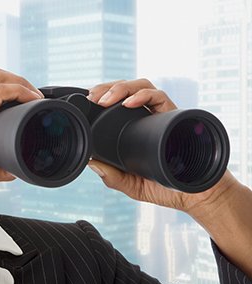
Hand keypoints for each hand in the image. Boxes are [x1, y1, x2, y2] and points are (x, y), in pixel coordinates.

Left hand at [87, 79, 251, 277]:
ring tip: (105, 99)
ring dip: (121, 87)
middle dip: (106, 88)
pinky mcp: (175, 116)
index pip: (115, 104)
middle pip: (125, 90)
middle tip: (92, 97)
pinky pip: (160, 97)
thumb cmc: (166, 188)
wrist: (198, 195)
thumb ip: (113, 177)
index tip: (86, 102)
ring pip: (141, 86)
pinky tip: (130, 103)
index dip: (100, 97)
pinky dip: (144, 95)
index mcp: (133, 130)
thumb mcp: (132, 185)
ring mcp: (161, 115)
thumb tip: (91, 162)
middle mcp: (147, 118)